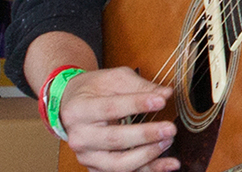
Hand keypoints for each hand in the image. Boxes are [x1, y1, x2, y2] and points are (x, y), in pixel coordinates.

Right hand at [55, 67, 178, 171]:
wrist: (71, 106)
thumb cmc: (93, 91)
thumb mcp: (114, 79)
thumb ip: (140, 86)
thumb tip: (166, 94)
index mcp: (79, 110)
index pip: (110, 108)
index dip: (137, 105)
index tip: (160, 101)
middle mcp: (80, 137)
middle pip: (115, 139)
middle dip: (145, 135)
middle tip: (170, 128)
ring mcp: (87, 156)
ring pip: (119, 163)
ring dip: (148, 155)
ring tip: (168, 141)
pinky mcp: (97, 169)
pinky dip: (149, 169)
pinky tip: (169, 163)